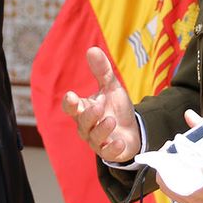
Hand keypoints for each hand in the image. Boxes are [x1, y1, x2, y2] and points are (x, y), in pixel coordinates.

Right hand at [60, 47, 140, 162]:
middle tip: (98, 107)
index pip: (71, 107)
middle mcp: (87, 126)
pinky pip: (107, 153)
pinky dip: (113, 149)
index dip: (70, 103)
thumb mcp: (111, 88)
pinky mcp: (109, 151)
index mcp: (84, 110)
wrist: (132, 128)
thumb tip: (92, 49)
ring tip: (112, 121)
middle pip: (82, 123)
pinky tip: (119, 142)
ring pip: (94, 137)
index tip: (71, 96)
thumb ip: (102, 71)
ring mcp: (97, 140)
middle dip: (89, 116)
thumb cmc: (116, 108)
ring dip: (102, 129)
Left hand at [158, 110, 202, 202]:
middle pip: (168, 185)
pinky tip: (192, 174)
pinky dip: (185, 186)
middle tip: (175, 154)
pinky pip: (185, 198)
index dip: (164, 160)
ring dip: (176, 177)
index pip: (165, 177)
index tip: (169, 149)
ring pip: (176, 192)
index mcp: (198, 189)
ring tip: (184, 162)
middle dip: (169, 167)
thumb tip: (190, 116)